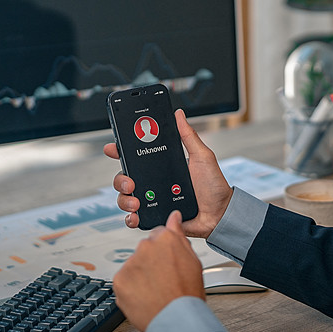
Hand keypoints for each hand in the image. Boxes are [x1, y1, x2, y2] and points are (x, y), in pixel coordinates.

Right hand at [104, 108, 232, 238]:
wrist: (220, 214)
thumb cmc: (213, 186)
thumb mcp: (202, 156)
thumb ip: (188, 136)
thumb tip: (179, 114)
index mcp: (162, 165)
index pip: (136, 155)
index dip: (120, 151)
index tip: (112, 147)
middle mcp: (153, 182)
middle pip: (124, 177)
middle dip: (120, 178)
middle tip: (130, 181)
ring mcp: (152, 199)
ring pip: (125, 197)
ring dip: (125, 198)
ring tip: (136, 201)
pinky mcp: (154, 216)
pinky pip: (134, 217)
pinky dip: (129, 217)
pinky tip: (135, 215)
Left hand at [112, 210, 205, 331]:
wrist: (177, 319)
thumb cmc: (187, 292)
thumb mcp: (192, 259)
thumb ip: (179, 235)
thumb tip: (174, 217)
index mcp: (165, 238)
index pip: (158, 235)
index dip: (164, 250)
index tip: (166, 261)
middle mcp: (145, 246)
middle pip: (144, 250)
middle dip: (150, 262)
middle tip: (162, 279)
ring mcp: (130, 263)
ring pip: (133, 266)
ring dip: (140, 275)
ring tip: (154, 290)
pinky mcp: (119, 279)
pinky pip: (124, 281)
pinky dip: (131, 288)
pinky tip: (144, 296)